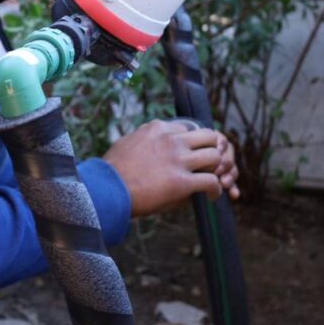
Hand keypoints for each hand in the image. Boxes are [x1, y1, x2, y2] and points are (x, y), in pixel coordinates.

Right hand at [103, 120, 239, 216]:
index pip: (188, 128)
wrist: (106, 190)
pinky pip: (211, 181)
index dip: (193, 143)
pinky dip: (216, 189)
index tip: (192, 154)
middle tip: (210, 165)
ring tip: (214, 181)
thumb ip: (144, 139)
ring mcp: (178, 160)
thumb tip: (150, 142)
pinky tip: (211, 196)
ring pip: (214, 156)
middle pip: (208, 136)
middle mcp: (171, 139)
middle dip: (212, 150)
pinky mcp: (181, 182)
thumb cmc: (111, 171)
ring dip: (217, 169)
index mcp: (158, 128)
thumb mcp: (127, 143)